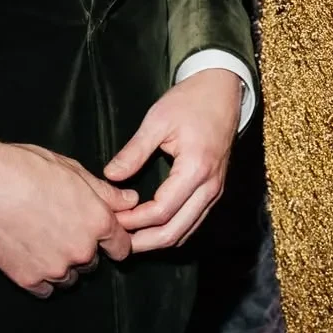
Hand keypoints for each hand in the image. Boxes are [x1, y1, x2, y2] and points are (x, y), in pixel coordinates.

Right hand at [0, 141, 136, 297]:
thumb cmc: (29, 170)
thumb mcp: (74, 170)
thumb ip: (106, 192)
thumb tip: (129, 200)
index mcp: (96, 221)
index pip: (122, 246)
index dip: (115, 240)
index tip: (107, 238)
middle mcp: (81, 249)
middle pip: (93, 260)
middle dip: (83, 246)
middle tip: (62, 225)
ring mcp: (55, 267)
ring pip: (70, 276)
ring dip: (63, 262)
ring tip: (44, 236)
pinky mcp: (30, 279)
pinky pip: (46, 288)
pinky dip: (42, 275)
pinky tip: (32, 252)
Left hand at [104, 69, 241, 252]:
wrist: (222, 89)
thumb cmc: (190, 101)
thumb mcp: (158, 120)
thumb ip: (135, 151)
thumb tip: (110, 175)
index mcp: (196, 170)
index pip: (161, 211)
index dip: (134, 221)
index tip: (111, 220)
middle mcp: (210, 187)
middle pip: (175, 232)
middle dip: (144, 242)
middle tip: (117, 242)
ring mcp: (215, 191)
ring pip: (186, 231)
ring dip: (157, 239)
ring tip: (130, 238)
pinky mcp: (214, 190)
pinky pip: (193, 221)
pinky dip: (172, 230)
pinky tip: (151, 227)